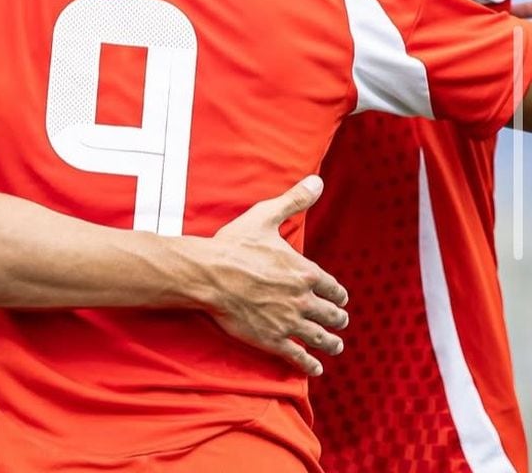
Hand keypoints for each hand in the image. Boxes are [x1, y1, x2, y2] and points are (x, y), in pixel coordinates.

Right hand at [204, 175, 348, 376]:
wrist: (208, 273)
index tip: (339, 298)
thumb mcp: (265, 216)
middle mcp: (303, 299)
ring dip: (331, 343)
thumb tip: (316, 181)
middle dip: (338, 319)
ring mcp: (289, 321)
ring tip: (334, 346)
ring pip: (321, 338)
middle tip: (339, 321)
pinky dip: (310, 364)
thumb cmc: (234, 244)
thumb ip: (294, 200)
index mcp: (305, 272)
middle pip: (332, 315)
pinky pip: (298, 357)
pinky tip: (315, 367)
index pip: (334, 288)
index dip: (339, 294)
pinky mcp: (272, 339)